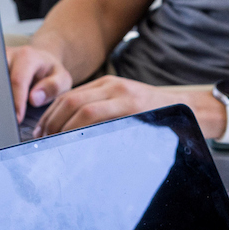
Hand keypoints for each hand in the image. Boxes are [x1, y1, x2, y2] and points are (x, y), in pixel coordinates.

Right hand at [8, 43, 72, 122]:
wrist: (41, 61)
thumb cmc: (51, 73)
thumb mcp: (62, 79)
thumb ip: (53, 87)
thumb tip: (33, 98)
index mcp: (27, 56)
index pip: (17, 80)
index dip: (16, 101)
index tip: (17, 119)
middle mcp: (8, 55)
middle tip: (4, 121)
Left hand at [35, 76, 199, 137]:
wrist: (188, 110)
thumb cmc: (154, 112)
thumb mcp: (125, 104)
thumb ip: (102, 110)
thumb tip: (69, 130)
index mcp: (108, 84)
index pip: (69, 97)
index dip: (50, 115)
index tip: (40, 133)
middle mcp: (113, 87)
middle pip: (71, 102)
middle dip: (52, 123)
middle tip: (43, 142)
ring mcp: (125, 97)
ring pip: (83, 110)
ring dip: (64, 130)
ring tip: (56, 145)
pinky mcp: (135, 110)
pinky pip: (102, 120)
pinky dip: (85, 132)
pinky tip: (78, 145)